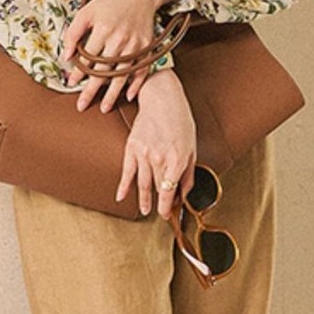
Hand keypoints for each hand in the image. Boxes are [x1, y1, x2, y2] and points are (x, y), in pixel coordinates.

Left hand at [62, 0, 166, 111]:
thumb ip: (73, 33)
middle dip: (91, 90)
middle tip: (81, 106)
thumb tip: (66, 57)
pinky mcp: (146, 47)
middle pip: (103, 71)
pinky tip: (129, 96)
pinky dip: (136, 84)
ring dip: (112, 94)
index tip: (71, 84)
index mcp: (103, 29)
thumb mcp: (86, 11)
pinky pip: (142, 70)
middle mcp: (120, 38)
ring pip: (122, 75)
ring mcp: (135, 44)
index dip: (78, 73)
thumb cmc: (110, 2)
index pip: (87, 57)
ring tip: (104, 108)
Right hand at [116, 71, 196, 216]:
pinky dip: (124, 186)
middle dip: (158, 202)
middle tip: (158, 212)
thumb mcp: (192, 147)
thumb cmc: (180, 120)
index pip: (169, 191)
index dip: (167, 206)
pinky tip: (122, 197)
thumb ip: (189, 173)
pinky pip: (127, 172)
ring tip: (145, 209)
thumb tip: (184, 193)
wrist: (162, 99)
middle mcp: (159, 159)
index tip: (166, 214)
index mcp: (177, 160)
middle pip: (157, 188)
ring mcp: (144, 154)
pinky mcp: (132, 147)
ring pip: (142, 183)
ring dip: (143, 199)